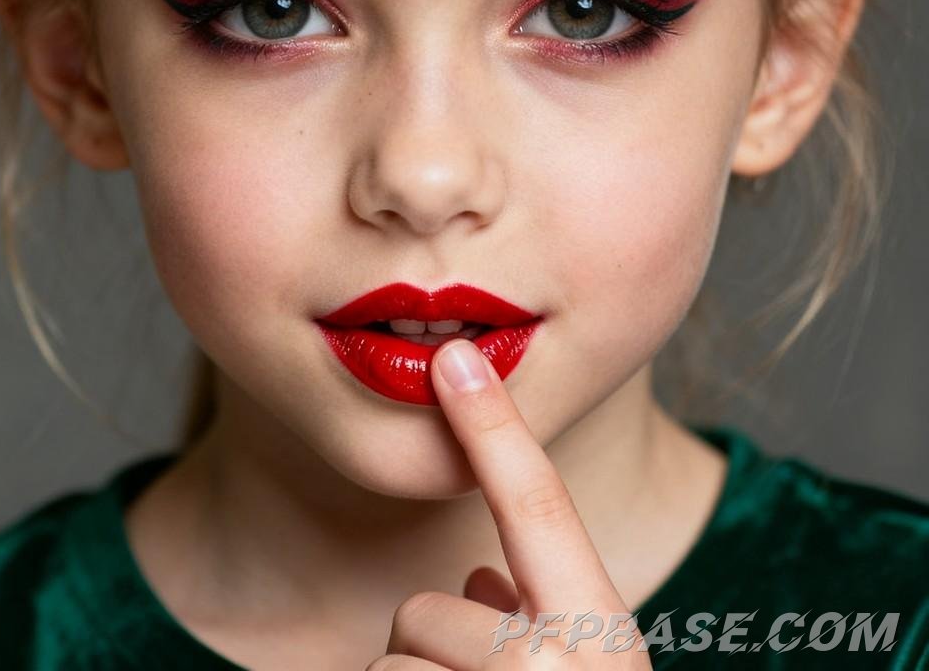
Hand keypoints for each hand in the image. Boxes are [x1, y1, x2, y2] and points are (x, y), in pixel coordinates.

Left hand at [367, 338, 653, 668]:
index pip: (539, 504)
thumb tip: (479, 583)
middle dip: (434, 643)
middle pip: (425, 609)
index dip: (494, 425)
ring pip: (395, 661)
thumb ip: (542, 615)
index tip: (457, 357)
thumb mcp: (591, 670)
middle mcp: (555, 664)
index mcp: (601, 632)